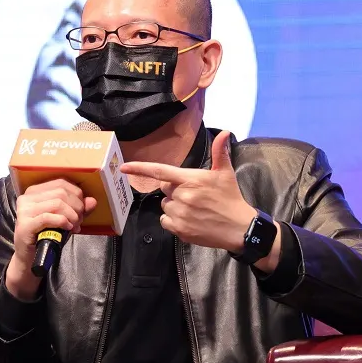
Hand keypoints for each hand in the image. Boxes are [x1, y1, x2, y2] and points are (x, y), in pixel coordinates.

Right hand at [6, 179, 96, 299]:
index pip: (61, 182)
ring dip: (72, 216)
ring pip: (57, 204)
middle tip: (79, 220)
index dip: (77, 194)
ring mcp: (24, 211)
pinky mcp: (24, 225)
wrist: (30, 257)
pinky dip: (62, 222)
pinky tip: (68, 228)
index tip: (82, 209)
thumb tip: (92, 201)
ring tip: (74, 226)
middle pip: (61, 192)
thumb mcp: (65, 219)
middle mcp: (27, 197)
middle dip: (76, 207)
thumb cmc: (46, 235)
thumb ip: (78, 209)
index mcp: (35, 191)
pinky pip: (48, 217)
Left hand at [120, 131, 257, 253]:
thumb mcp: (225, 173)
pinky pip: (165, 221)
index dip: (139, 168)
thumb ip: (220, 152)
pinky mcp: (180, 230)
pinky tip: (189, 220)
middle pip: (165, 189)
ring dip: (175, 206)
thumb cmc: (231, 198)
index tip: (123, 167)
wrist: (239, 228)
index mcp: (190, 180)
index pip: (160, 171)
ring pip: (166, 206)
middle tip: (194, 195)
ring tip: (194, 209)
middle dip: (175, 190)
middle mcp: (182, 196)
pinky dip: (173, 220)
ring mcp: (180, 214)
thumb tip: (225, 132)